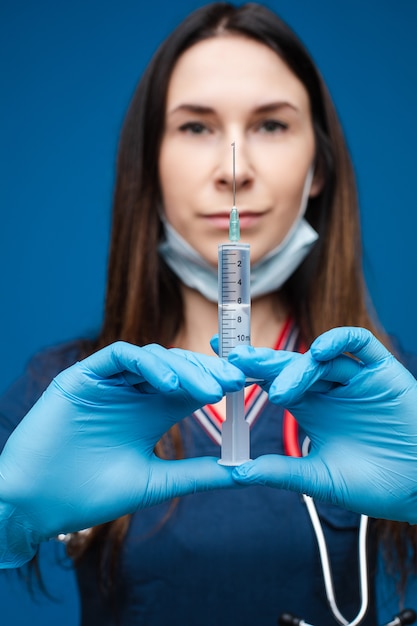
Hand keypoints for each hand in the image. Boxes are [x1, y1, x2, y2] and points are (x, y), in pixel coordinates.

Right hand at [0, 342, 244, 565]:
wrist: (36, 505)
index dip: (219, 382)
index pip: (192, 387)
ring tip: (208, 391)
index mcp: (151, 412)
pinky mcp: (83, 377)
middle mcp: (133, 393)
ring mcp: (109, 382)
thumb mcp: (156, 481)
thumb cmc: (91, 495)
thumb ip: (198, 473)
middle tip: (235, 382)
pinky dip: (146, 364)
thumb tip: (245, 473)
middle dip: (208, 372)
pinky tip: (169, 386)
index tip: (248, 388)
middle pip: (178, 368)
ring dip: (183, 369)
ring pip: (153, 357)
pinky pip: (118, 356)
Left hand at [228, 327, 416, 522]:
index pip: (271, 381)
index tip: (215, 364)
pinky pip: (360, 345)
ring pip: (319, 359)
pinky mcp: (382, 371)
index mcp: (310, 408)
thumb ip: (281, 472)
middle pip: (289, 366)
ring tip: (278, 391)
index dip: (246, 371)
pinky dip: (341, 341)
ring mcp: (355, 378)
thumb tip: (235, 472)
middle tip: (234, 360)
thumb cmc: (376, 486)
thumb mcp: (321, 479)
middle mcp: (328, 389)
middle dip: (261, 362)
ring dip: (296, 369)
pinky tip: (321, 350)